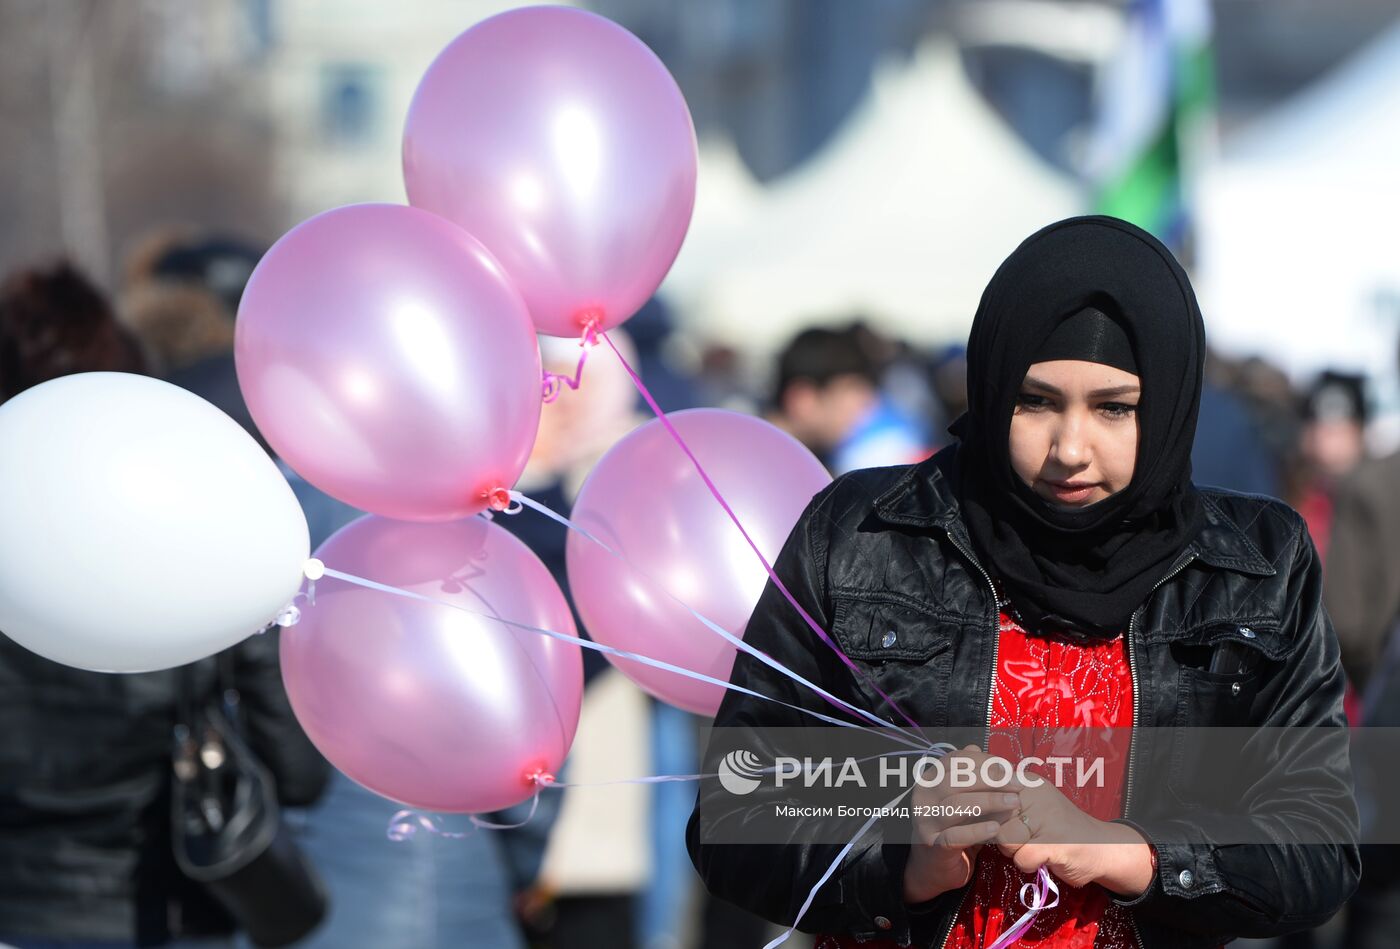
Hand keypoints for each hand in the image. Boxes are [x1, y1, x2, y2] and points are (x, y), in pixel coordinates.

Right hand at [903, 745, 1021, 903]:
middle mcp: (923, 798)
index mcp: (929, 780)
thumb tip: (976, 747)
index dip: (983, 761)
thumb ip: (968, 775)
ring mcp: (926, 822)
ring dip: (989, 802)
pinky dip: (977, 830)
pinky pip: (956, 836)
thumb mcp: (961, 797)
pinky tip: (996, 827)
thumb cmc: (952, 826)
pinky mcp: (934, 846)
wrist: (933, 867)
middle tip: (1018, 785)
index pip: (954, 761)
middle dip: (990, 779)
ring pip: (956, 805)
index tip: (1008, 767)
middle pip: (955, 780)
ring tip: (1014, 803)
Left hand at [993, 775, 1153, 895]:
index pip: (989, 784)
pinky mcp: (1055, 844)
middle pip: (992, 816)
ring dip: (1012, 850)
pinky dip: (1027, 864)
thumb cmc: (1059, 828)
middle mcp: (1037, 795)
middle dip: (997, 832)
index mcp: (1028, 782)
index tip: (978, 812)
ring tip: (1030, 847)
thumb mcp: (1032, 804)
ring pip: (1003, 838)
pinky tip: (1040, 859)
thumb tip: (966, 793)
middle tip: (1017, 836)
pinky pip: (1021, 858)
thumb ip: (1002, 797)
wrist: (1102, 848)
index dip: (978, 801)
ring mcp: (1047, 818)